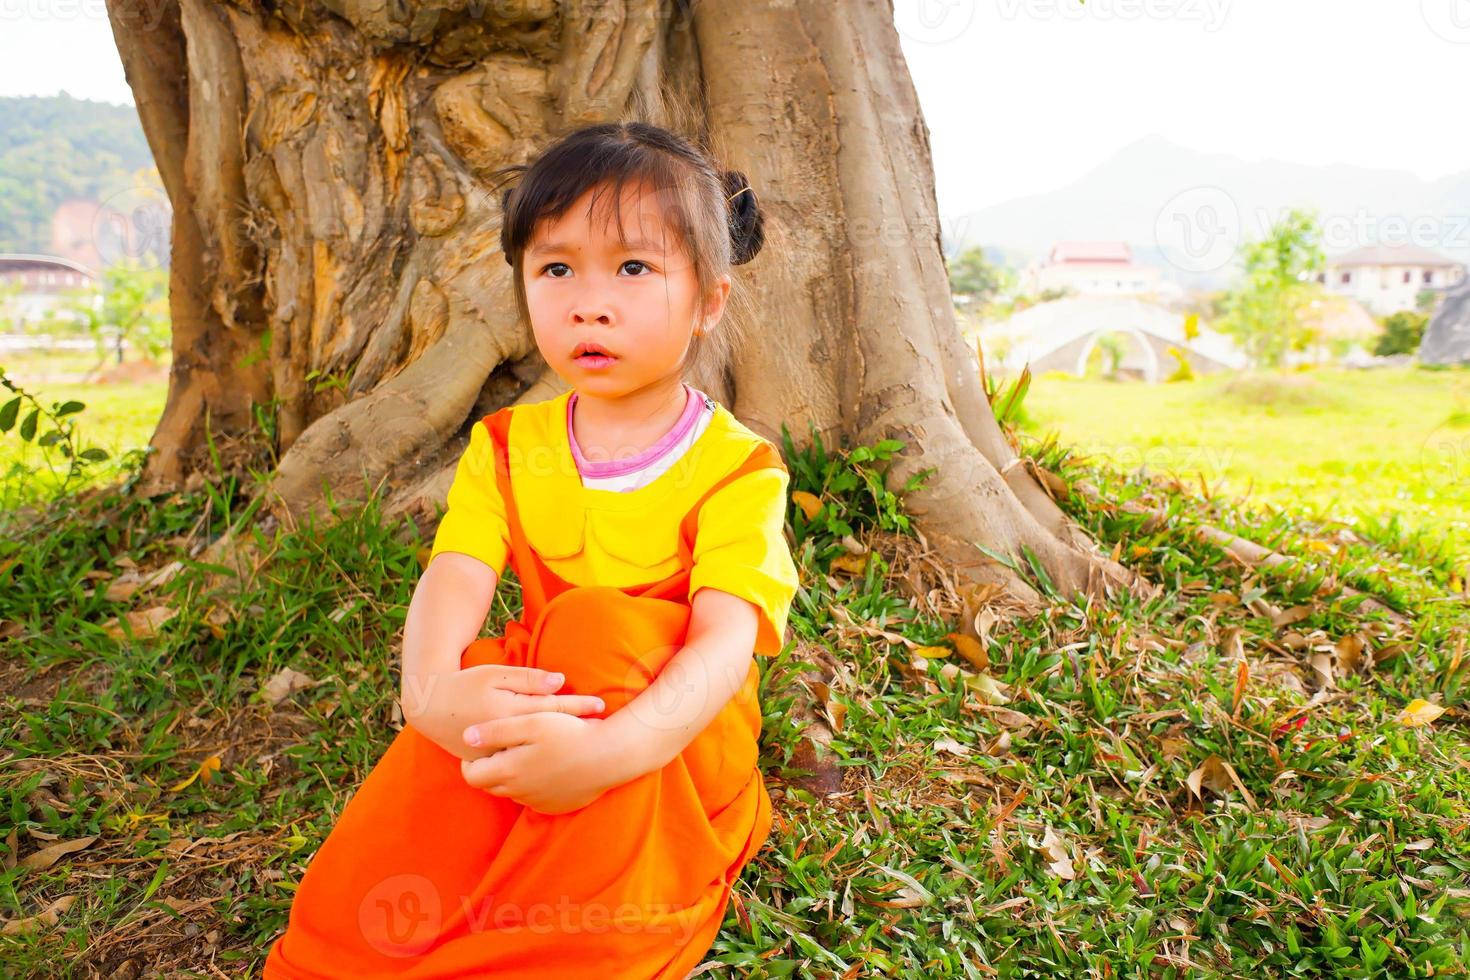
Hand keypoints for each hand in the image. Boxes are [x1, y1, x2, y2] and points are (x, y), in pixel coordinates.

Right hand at [402, 664, 606, 763]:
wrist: (431, 708)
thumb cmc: (467, 684)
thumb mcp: (496, 674)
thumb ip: (528, 679)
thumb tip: (560, 681)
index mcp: (509, 712)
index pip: (553, 709)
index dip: (579, 707)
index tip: (602, 706)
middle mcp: (505, 739)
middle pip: (551, 735)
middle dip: (580, 733)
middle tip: (607, 730)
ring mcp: (496, 757)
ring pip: (537, 757)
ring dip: (564, 753)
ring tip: (592, 751)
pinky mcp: (489, 767)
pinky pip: (520, 770)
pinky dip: (541, 768)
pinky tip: (561, 768)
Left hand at [459, 712, 623, 814]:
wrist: (609, 756)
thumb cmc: (569, 734)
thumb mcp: (531, 723)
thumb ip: (495, 731)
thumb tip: (466, 737)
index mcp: (508, 772)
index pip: (471, 776)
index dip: (470, 761)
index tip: (482, 745)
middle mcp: (519, 793)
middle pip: (489, 786)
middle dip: (490, 768)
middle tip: (503, 747)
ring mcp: (537, 803)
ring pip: (512, 791)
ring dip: (513, 776)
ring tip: (528, 753)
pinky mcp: (554, 807)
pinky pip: (534, 798)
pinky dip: (533, 784)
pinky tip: (548, 765)